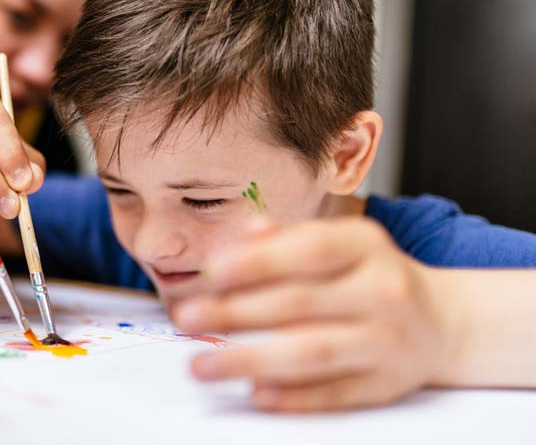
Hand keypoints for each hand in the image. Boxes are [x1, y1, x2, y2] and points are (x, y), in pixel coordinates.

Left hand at [173, 217, 452, 411]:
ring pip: (313, 352)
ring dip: (251, 360)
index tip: (212, 273)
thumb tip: (239, 236)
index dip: (259, 261)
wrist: (442, 321)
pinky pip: (336, 392)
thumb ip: (285, 239)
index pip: (309, 249)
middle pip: (301, 303)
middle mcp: (382, 289)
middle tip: (187, 319)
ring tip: (202, 366)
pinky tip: (256, 392)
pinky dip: (294, 396)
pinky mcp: (387, 383)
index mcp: (365, 245)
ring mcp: (388, 340)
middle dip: (236, 312)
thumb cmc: (368, 276)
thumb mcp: (337, 243)